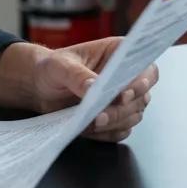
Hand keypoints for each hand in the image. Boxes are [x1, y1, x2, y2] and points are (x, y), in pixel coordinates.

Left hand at [29, 38, 158, 142]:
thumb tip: (93, 88)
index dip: (141, 82)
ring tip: (93, 122)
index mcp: (119, 54)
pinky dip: (108, 133)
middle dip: (122, 109)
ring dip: (115, 122)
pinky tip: (90, 129)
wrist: (40, 86)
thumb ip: (78, 75)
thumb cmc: (53, 67)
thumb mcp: (60, 66)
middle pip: (142, 98)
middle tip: (101, 115)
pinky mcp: (113, 118)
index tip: (125, 93)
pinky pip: (121, 131)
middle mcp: (126, 77)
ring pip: (133, 116)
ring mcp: (121, 100)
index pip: (146, 69)